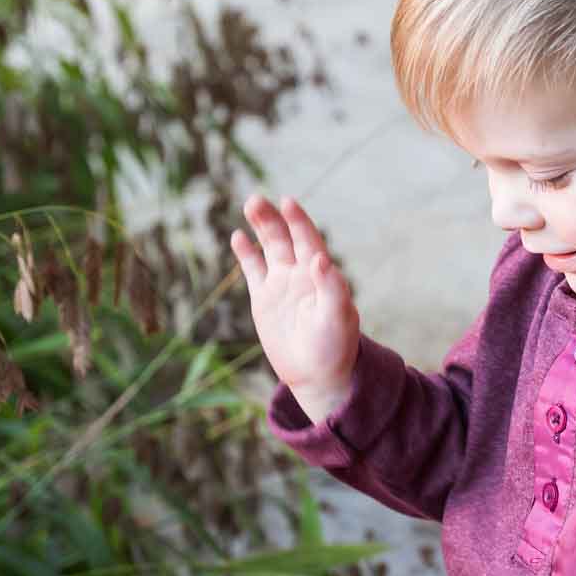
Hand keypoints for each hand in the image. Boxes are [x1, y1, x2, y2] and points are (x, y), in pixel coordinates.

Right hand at [230, 194, 358, 421]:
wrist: (317, 374)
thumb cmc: (335, 347)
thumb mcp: (338, 318)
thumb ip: (331, 287)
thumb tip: (320, 257)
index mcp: (321, 275)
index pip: (309, 240)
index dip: (299, 221)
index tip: (288, 202)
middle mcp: (301, 274)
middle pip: (285, 238)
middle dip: (273, 219)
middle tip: (257, 200)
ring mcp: (281, 284)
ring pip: (269, 247)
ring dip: (261, 226)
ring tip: (251, 204)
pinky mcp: (264, 298)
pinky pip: (253, 270)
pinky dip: (246, 253)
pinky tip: (237, 236)